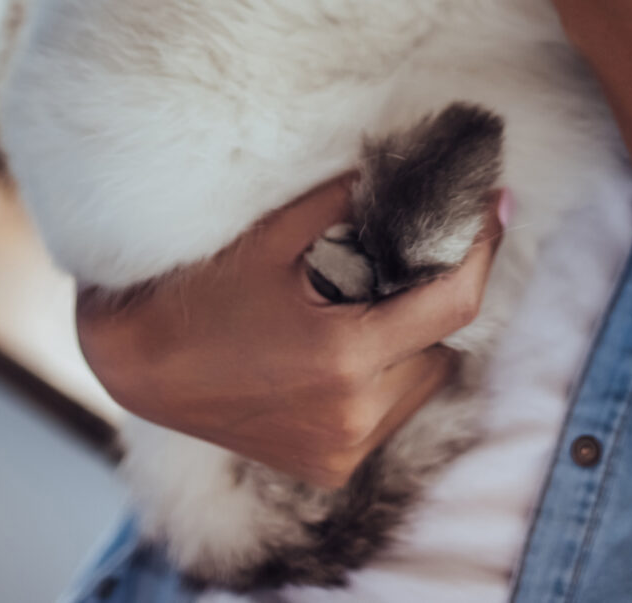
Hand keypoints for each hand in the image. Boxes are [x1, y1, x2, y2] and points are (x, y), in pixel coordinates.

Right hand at [75, 174, 501, 488]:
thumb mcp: (273, 235)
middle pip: (442, 344)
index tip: (496, 205)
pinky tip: (348, 342)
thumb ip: (346, 200)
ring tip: (370, 296)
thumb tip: (408, 162)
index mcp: (344, 357)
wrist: (135, 366)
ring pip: (422, 382)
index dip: (483, 250)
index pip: (454, 304)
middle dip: (438, 293)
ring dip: (414, 338)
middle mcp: (352, 415)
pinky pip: (390, 413)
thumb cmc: (198, 292)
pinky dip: (387, 375)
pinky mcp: (328, 469)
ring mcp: (340, 450)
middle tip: (417, 246)